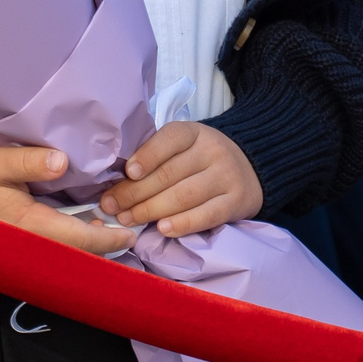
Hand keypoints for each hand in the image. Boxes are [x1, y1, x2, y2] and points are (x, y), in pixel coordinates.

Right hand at [0, 147, 133, 255]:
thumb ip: (28, 161)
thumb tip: (63, 161)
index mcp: (29, 227)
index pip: (79, 240)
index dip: (108, 238)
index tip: (131, 233)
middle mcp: (29, 246)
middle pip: (76, 254)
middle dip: (104, 246)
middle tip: (129, 233)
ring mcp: (21, 250)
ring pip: (64, 255)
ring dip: (88, 245)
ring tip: (111, 229)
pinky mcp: (16, 246)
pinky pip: (52, 250)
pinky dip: (72, 243)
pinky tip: (82, 227)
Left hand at [101, 122, 262, 239]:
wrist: (251, 169)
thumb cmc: (202, 160)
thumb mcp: (185, 147)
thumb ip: (157, 156)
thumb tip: (117, 180)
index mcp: (195, 133)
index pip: (170, 139)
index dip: (147, 155)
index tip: (127, 172)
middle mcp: (213, 151)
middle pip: (169, 173)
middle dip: (135, 192)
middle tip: (111, 206)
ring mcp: (227, 177)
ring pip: (184, 196)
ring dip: (151, 210)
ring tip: (128, 219)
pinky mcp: (236, 202)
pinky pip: (207, 215)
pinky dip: (183, 224)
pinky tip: (163, 229)